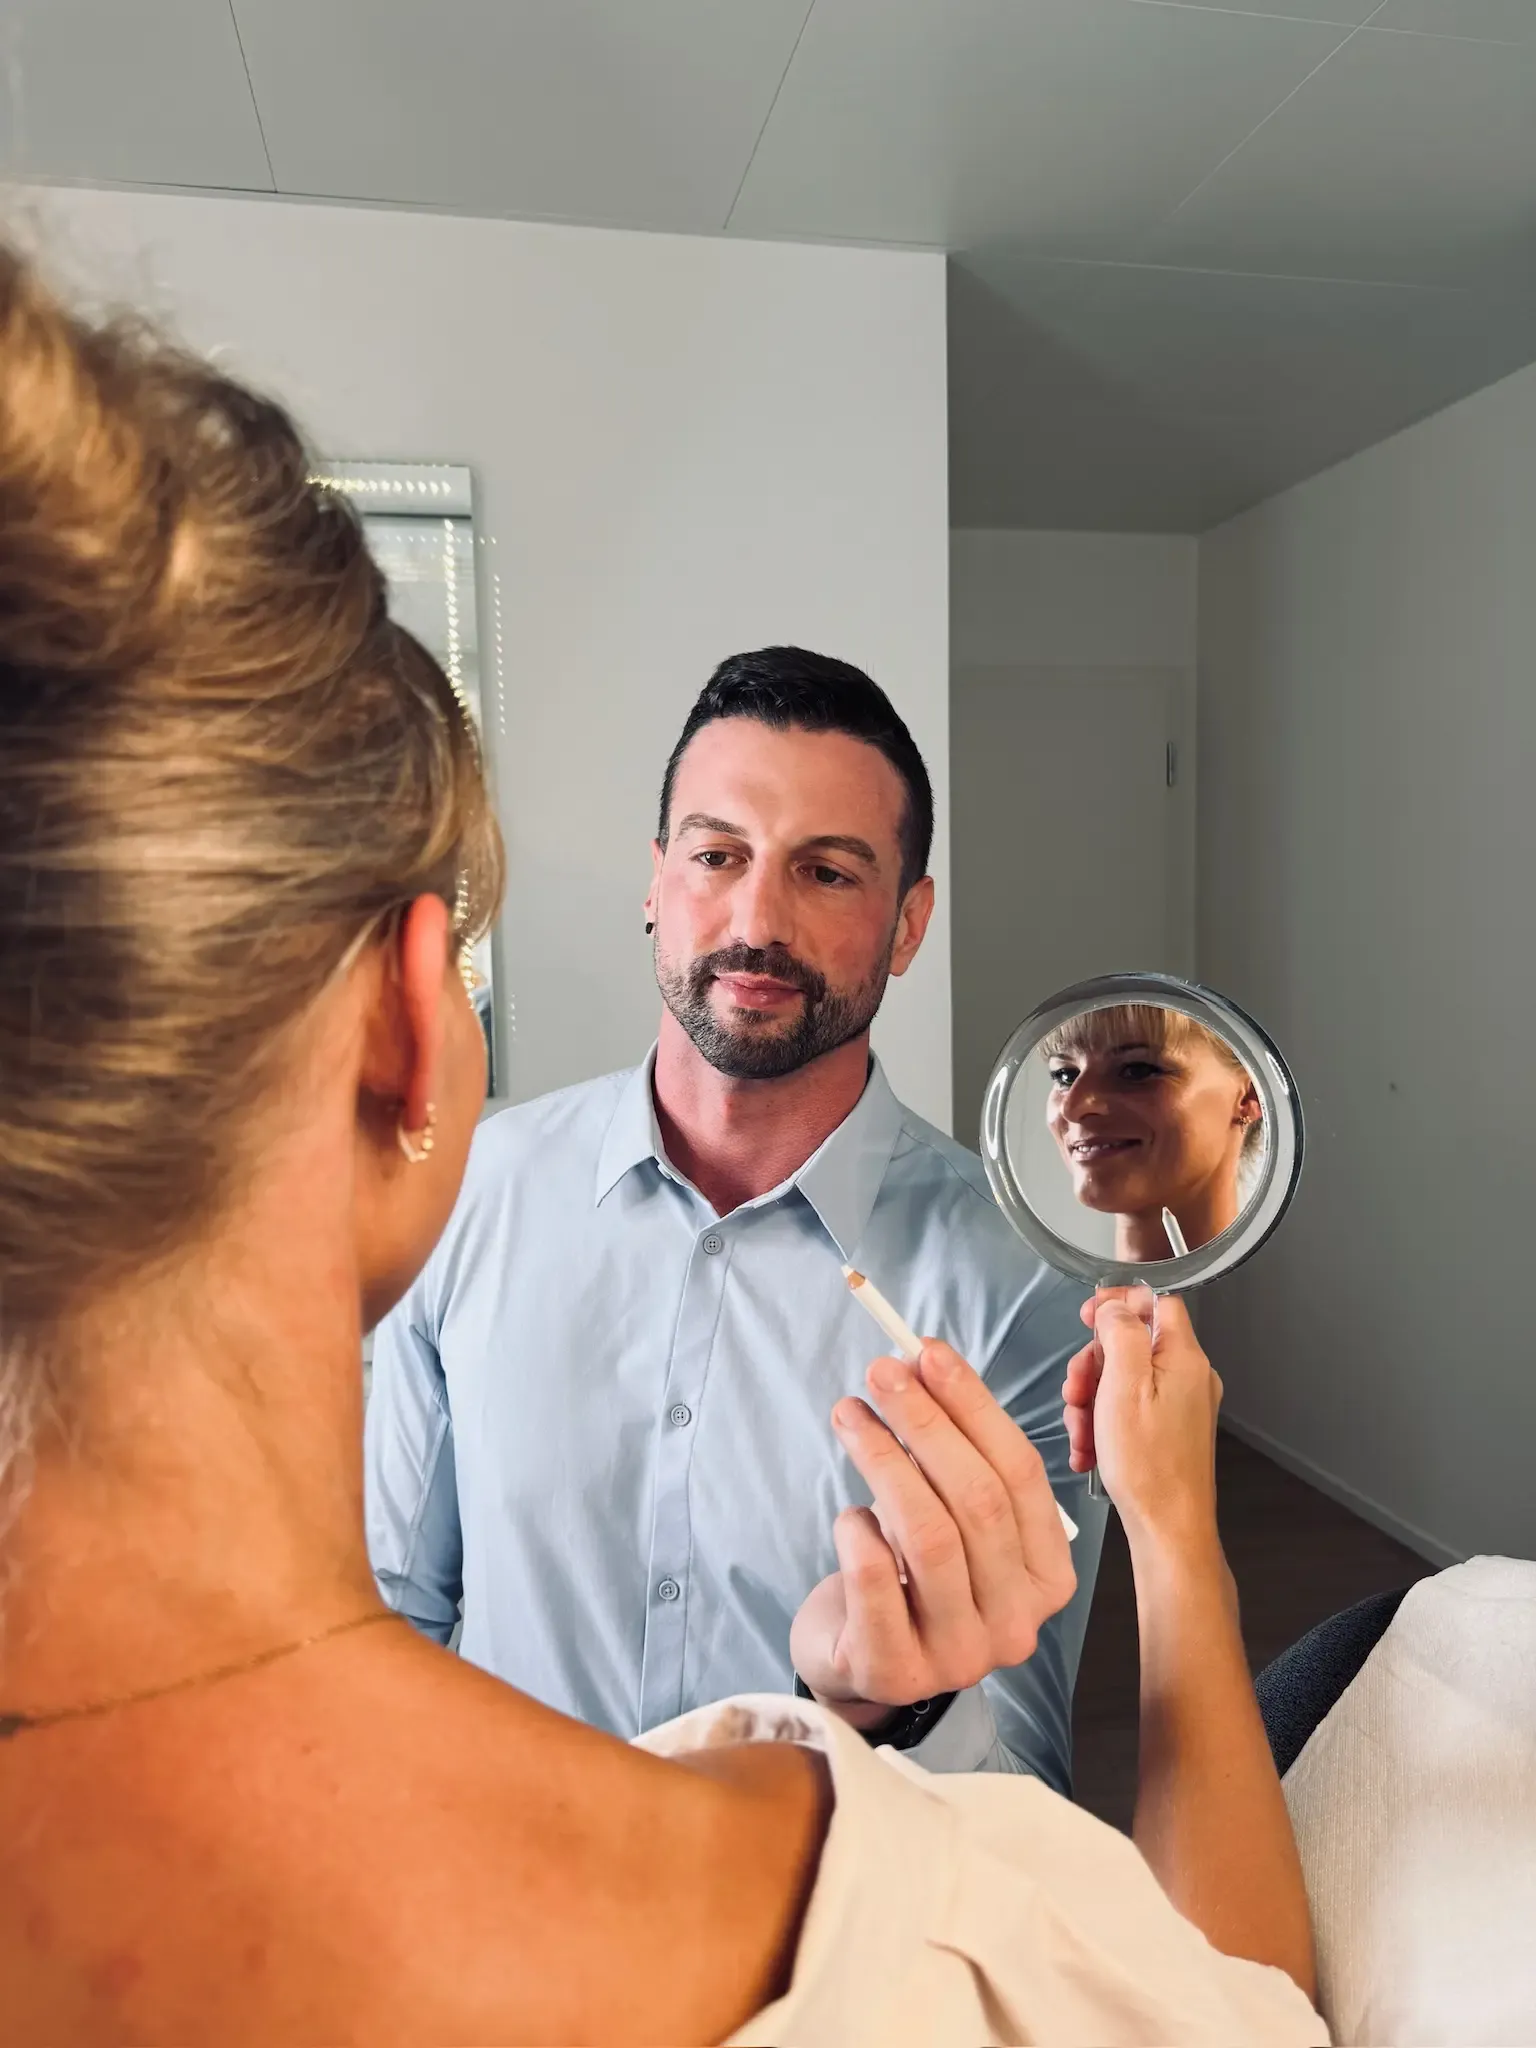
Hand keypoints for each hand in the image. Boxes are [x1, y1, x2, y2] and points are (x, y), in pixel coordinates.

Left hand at [790, 1341, 1075, 1728]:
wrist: (862, 1662)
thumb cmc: (911, 1576)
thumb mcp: (954, 1519)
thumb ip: (957, 1455)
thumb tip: (923, 1362)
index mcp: (1048, 1575)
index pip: (1021, 1474)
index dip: (974, 1406)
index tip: (929, 1352)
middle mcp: (1017, 1622)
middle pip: (978, 1500)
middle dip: (927, 1423)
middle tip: (882, 1373)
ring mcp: (962, 1655)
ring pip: (930, 1535)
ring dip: (884, 1460)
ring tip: (851, 1416)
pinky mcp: (898, 1670)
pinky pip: (878, 1581)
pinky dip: (858, 1532)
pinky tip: (847, 1515)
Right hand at [1062, 1288, 1221, 1551]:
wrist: (1168, 1530)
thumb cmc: (1149, 1467)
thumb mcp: (1124, 1386)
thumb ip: (1121, 1333)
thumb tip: (1116, 1305)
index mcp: (1185, 1359)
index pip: (1155, 1302)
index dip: (1119, 1303)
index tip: (1088, 1316)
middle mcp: (1189, 1378)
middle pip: (1131, 1344)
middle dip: (1093, 1366)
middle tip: (1076, 1391)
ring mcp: (1180, 1407)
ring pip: (1123, 1380)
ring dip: (1091, 1401)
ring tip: (1082, 1431)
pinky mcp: (1169, 1432)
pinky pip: (1129, 1410)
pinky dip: (1104, 1424)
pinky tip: (1090, 1448)